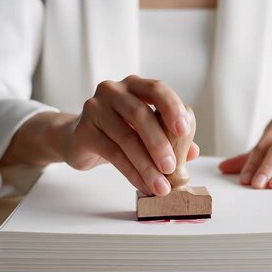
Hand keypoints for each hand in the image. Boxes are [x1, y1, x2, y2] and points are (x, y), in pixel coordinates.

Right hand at [65, 75, 199, 195]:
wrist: (77, 140)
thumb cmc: (117, 132)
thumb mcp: (145, 132)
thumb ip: (170, 137)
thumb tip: (193, 152)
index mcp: (134, 85)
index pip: (156, 89)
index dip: (172, 107)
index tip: (184, 130)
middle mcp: (113, 91)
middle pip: (139, 113)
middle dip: (159, 143)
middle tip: (172, 167)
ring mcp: (95, 108)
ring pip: (126, 137)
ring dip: (146, 165)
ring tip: (160, 185)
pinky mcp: (83, 131)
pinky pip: (112, 153)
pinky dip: (131, 172)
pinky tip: (143, 185)